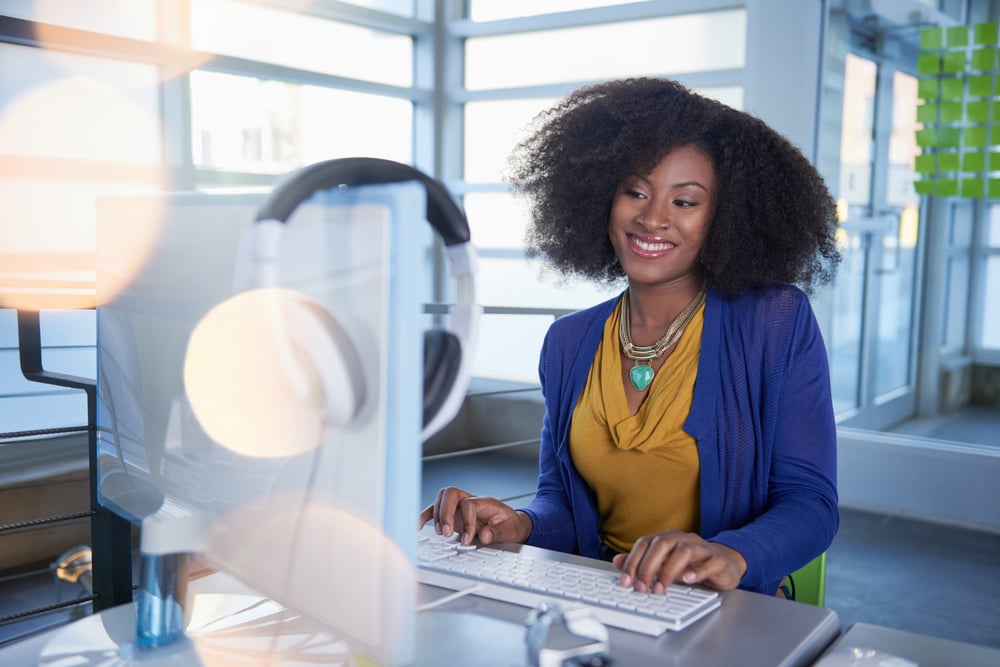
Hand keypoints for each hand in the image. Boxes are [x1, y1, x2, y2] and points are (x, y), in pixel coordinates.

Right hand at [418, 486, 532, 545]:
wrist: (511, 524)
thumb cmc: (511, 525)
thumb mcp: (511, 530)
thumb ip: (498, 533)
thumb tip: (483, 534)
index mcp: (486, 502)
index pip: (469, 504)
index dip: (466, 522)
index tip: (467, 539)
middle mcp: (471, 500)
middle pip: (451, 493)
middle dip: (445, 512)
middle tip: (445, 533)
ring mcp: (460, 505)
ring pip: (442, 498)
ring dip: (437, 515)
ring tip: (441, 533)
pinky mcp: (454, 514)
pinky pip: (436, 509)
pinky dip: (426, 515)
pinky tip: (419, 525)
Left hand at [612, 531, 746, 592]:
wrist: (725, 564)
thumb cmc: (692, 564)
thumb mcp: (664, 564)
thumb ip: (641, 562)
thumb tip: (617, 561)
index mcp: (668, 538)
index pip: (645, 543)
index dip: (633, 561)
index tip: (626, 581)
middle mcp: (683, 539)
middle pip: (662, 544)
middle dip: (648, 566)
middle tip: (642, 588)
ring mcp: (702, 548)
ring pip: (684, 550)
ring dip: (669, 571)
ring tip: (660, 589)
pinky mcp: (718, 560)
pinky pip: (709, 562)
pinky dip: (697, 571)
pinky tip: (688, 580)